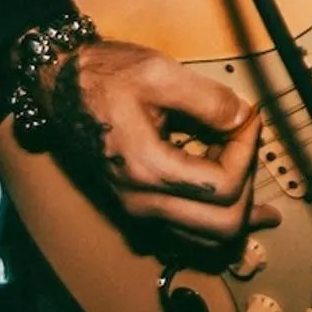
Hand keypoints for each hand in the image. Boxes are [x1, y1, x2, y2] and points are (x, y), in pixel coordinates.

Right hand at [35, 40, 277, 242]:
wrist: (62, 86)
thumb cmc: (104, 77)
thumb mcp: (159, 73)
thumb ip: (208, 99)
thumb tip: (242, 118)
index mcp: (148, 170)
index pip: (224, 185)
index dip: (247, 149)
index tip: (246, 118)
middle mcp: (142, 202)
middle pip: (224, 226)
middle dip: (249, 184)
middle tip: (245, 145)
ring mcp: (138, 211)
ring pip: (210, 238)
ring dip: (236, 205)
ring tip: (242, 165)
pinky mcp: (138, 209)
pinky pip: (190, 233)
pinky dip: (215, 214)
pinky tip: (227, 187)